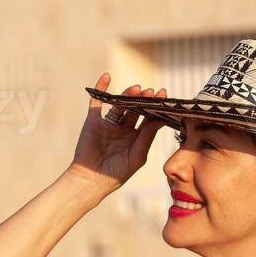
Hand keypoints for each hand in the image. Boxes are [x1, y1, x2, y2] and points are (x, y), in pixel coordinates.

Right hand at [67, 73, 167, 192]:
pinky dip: (101, 88)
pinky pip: (97, 102)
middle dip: (143, 99)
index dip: (157, 107)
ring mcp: (108, 124)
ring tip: (136, 89)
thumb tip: (159, 118)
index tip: (164, 96)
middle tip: (150, 91)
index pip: (149, 118)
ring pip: (119, 104)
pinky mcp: (93, 121)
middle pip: (135, 109)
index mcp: (137, 138)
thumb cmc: (117, 173)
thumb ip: (147, 136)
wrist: (91, 180)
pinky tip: (107, 76)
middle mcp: (124, 129)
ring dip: (127, 94)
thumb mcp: (137, 155)